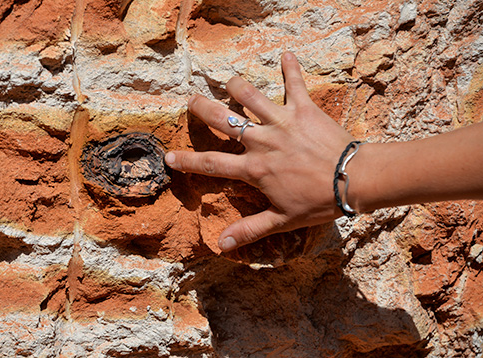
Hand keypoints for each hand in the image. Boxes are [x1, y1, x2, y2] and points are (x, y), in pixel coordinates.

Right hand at [165, 52, 355, 251]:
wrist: (354, 180)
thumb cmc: (319, 202)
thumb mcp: (282, 220)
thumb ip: (249, 230)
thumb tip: (221, 245)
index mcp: (254, 168)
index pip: (212, 164)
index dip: (188, 161)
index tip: (169, 156)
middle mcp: (262, 141)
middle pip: (223, 121)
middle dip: (203, 109)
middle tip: (190, 100)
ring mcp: (282, 122)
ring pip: (251, 96)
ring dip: (237, 86)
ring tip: (228, 82)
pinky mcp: (304, 109)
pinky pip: (295, 84)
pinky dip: (290, 68)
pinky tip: (286, 55)